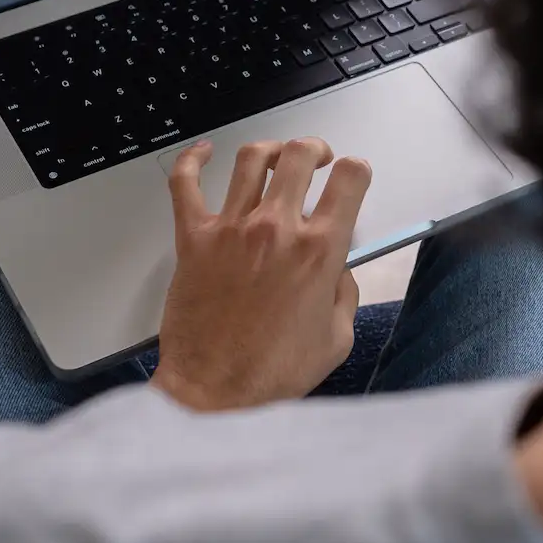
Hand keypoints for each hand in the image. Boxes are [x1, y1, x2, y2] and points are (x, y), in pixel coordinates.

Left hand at [150, 137, 373, 410]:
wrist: (215, 392)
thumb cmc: (274, 372)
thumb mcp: (336, 339)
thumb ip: (344, 294)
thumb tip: (337, 269)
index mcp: (318, 252)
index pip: (349, 181)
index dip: (356, 171)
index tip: (353, 175)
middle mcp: (276, 229)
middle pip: (300, 157)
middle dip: (315, 150)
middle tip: (317, 158)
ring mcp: (231, 229)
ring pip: (252, 160)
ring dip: (270, 149)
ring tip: (276, 156)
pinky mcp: (193, 239)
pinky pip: (185, 184)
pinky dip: (193, 160)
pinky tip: (202, 152)